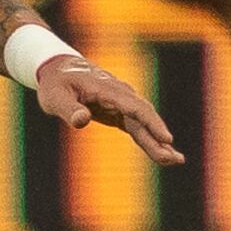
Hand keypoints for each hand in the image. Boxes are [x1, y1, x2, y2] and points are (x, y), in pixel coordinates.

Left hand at [33, 56, 185, 164]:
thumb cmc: (56, 83)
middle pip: (144, 117)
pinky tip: (162, 153)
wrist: (59, 69)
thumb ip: (68, 109)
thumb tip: (81, 121)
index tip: (165, 139)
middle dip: (159, 138)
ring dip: (159, 142)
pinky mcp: (119, 112)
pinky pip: (137, 127)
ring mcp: (121, 103)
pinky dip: (149, 140)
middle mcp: (119, 95)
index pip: (134, 107)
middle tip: (174, 159)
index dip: (151, 123)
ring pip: (144, 124)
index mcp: (106, 89)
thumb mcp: (54, 97)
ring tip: (175, 161)